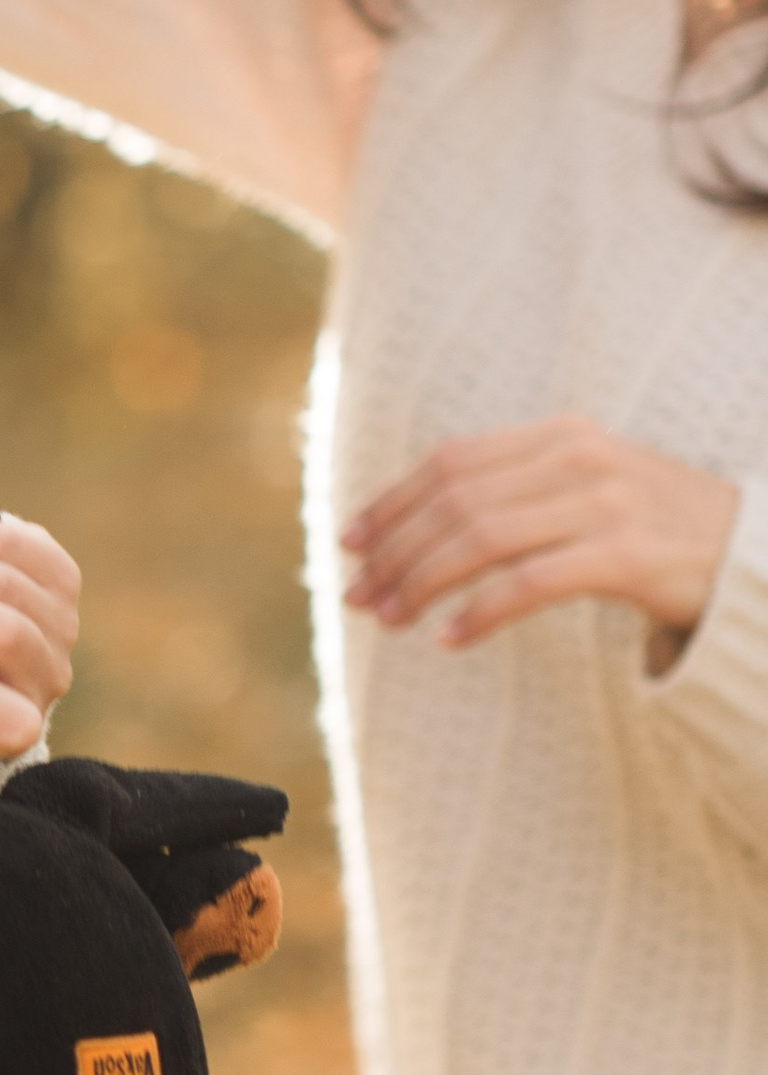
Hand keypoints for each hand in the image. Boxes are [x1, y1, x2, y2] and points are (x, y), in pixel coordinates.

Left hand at [342, 417, 738, 669]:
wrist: (755, 554)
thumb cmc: (658, 529)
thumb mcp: (588, 488)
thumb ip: (518, 491)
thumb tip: (423, 524)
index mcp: (561, 435)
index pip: (451, 462)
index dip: (391, 501)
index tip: (347, 542)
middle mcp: (579, 458)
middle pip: (455, 500)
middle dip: (394, 549)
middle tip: (356, 594)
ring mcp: (605, 503)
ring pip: (480, 539)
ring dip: (421, 582)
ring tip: (389, 619)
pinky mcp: (626, 555)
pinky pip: (529, 583)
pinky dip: (479, 612)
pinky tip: (449, 639)